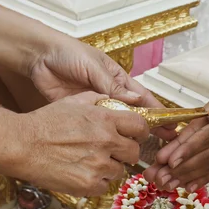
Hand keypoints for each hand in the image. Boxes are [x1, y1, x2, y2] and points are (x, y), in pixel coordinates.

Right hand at [15, 92, 148, 195]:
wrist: (21, 145)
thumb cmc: (44, 122)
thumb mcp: (72, 102)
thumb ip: (96, 99)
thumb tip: (111, 99)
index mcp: (105, 120)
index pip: (141, 127)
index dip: (140, 133)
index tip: (135, 136)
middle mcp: (107, 142)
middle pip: (134, 153)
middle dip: (126, 153)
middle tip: (113, 153)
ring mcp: (99, 165)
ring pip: (119, 171)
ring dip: (110, 168)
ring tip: (91, 162)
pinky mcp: (89, 184)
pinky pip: (104, 186)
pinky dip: (97, 183)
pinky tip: (83, 174)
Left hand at [29, 38, 174, 140]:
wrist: (38, 57)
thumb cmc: (68, 54)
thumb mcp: (94, 67)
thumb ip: (112, 85)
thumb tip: (136, 99)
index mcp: (119, 81)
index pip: (144, 99)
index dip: (158, 113)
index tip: (170, 127)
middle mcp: (111, 96)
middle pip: (134, 117)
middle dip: (148, 131)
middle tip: (162, 146)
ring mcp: (97, 109)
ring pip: (117, 127)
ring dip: (127, 139)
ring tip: (139, 154)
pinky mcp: (82, 118)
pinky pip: (97, 130)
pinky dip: (106, 140)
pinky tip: (112, 151)